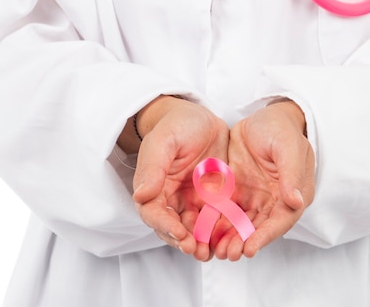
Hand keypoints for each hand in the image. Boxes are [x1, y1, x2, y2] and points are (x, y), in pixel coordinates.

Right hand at [131, 96, 228, 260]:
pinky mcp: (212, 199)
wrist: (200, 117)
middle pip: (173, 227)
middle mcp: (171, 198)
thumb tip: (141, 194)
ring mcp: (192, 200)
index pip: (155, 213)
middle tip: (197, 249)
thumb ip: (153, 167)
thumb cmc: (177, 125)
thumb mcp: (164, 140)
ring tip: (212, 252)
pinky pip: (215, 220)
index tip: (180, 233)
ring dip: (201, 242)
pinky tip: (229, 239)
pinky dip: (219, 232)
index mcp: (154, 186)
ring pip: (194, 229)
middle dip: (183, 240)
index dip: (165, 226)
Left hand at [211, 100, 314, 260]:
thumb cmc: (280, 128)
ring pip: (243, 224)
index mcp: (295, 192)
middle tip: (227, 254)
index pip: (281, 220)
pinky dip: (218, 224)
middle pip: (260, 227)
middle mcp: (276, 200)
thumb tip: (295, 200)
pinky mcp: (239, 192)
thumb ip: (291, 172)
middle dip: (244, 242)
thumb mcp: (287, 145)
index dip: (265, 235)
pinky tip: (205, 233)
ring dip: (230, 238)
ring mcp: (256, 197)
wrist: (262, 116)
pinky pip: (228, 212)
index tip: (250, 248)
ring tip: (214, 251)